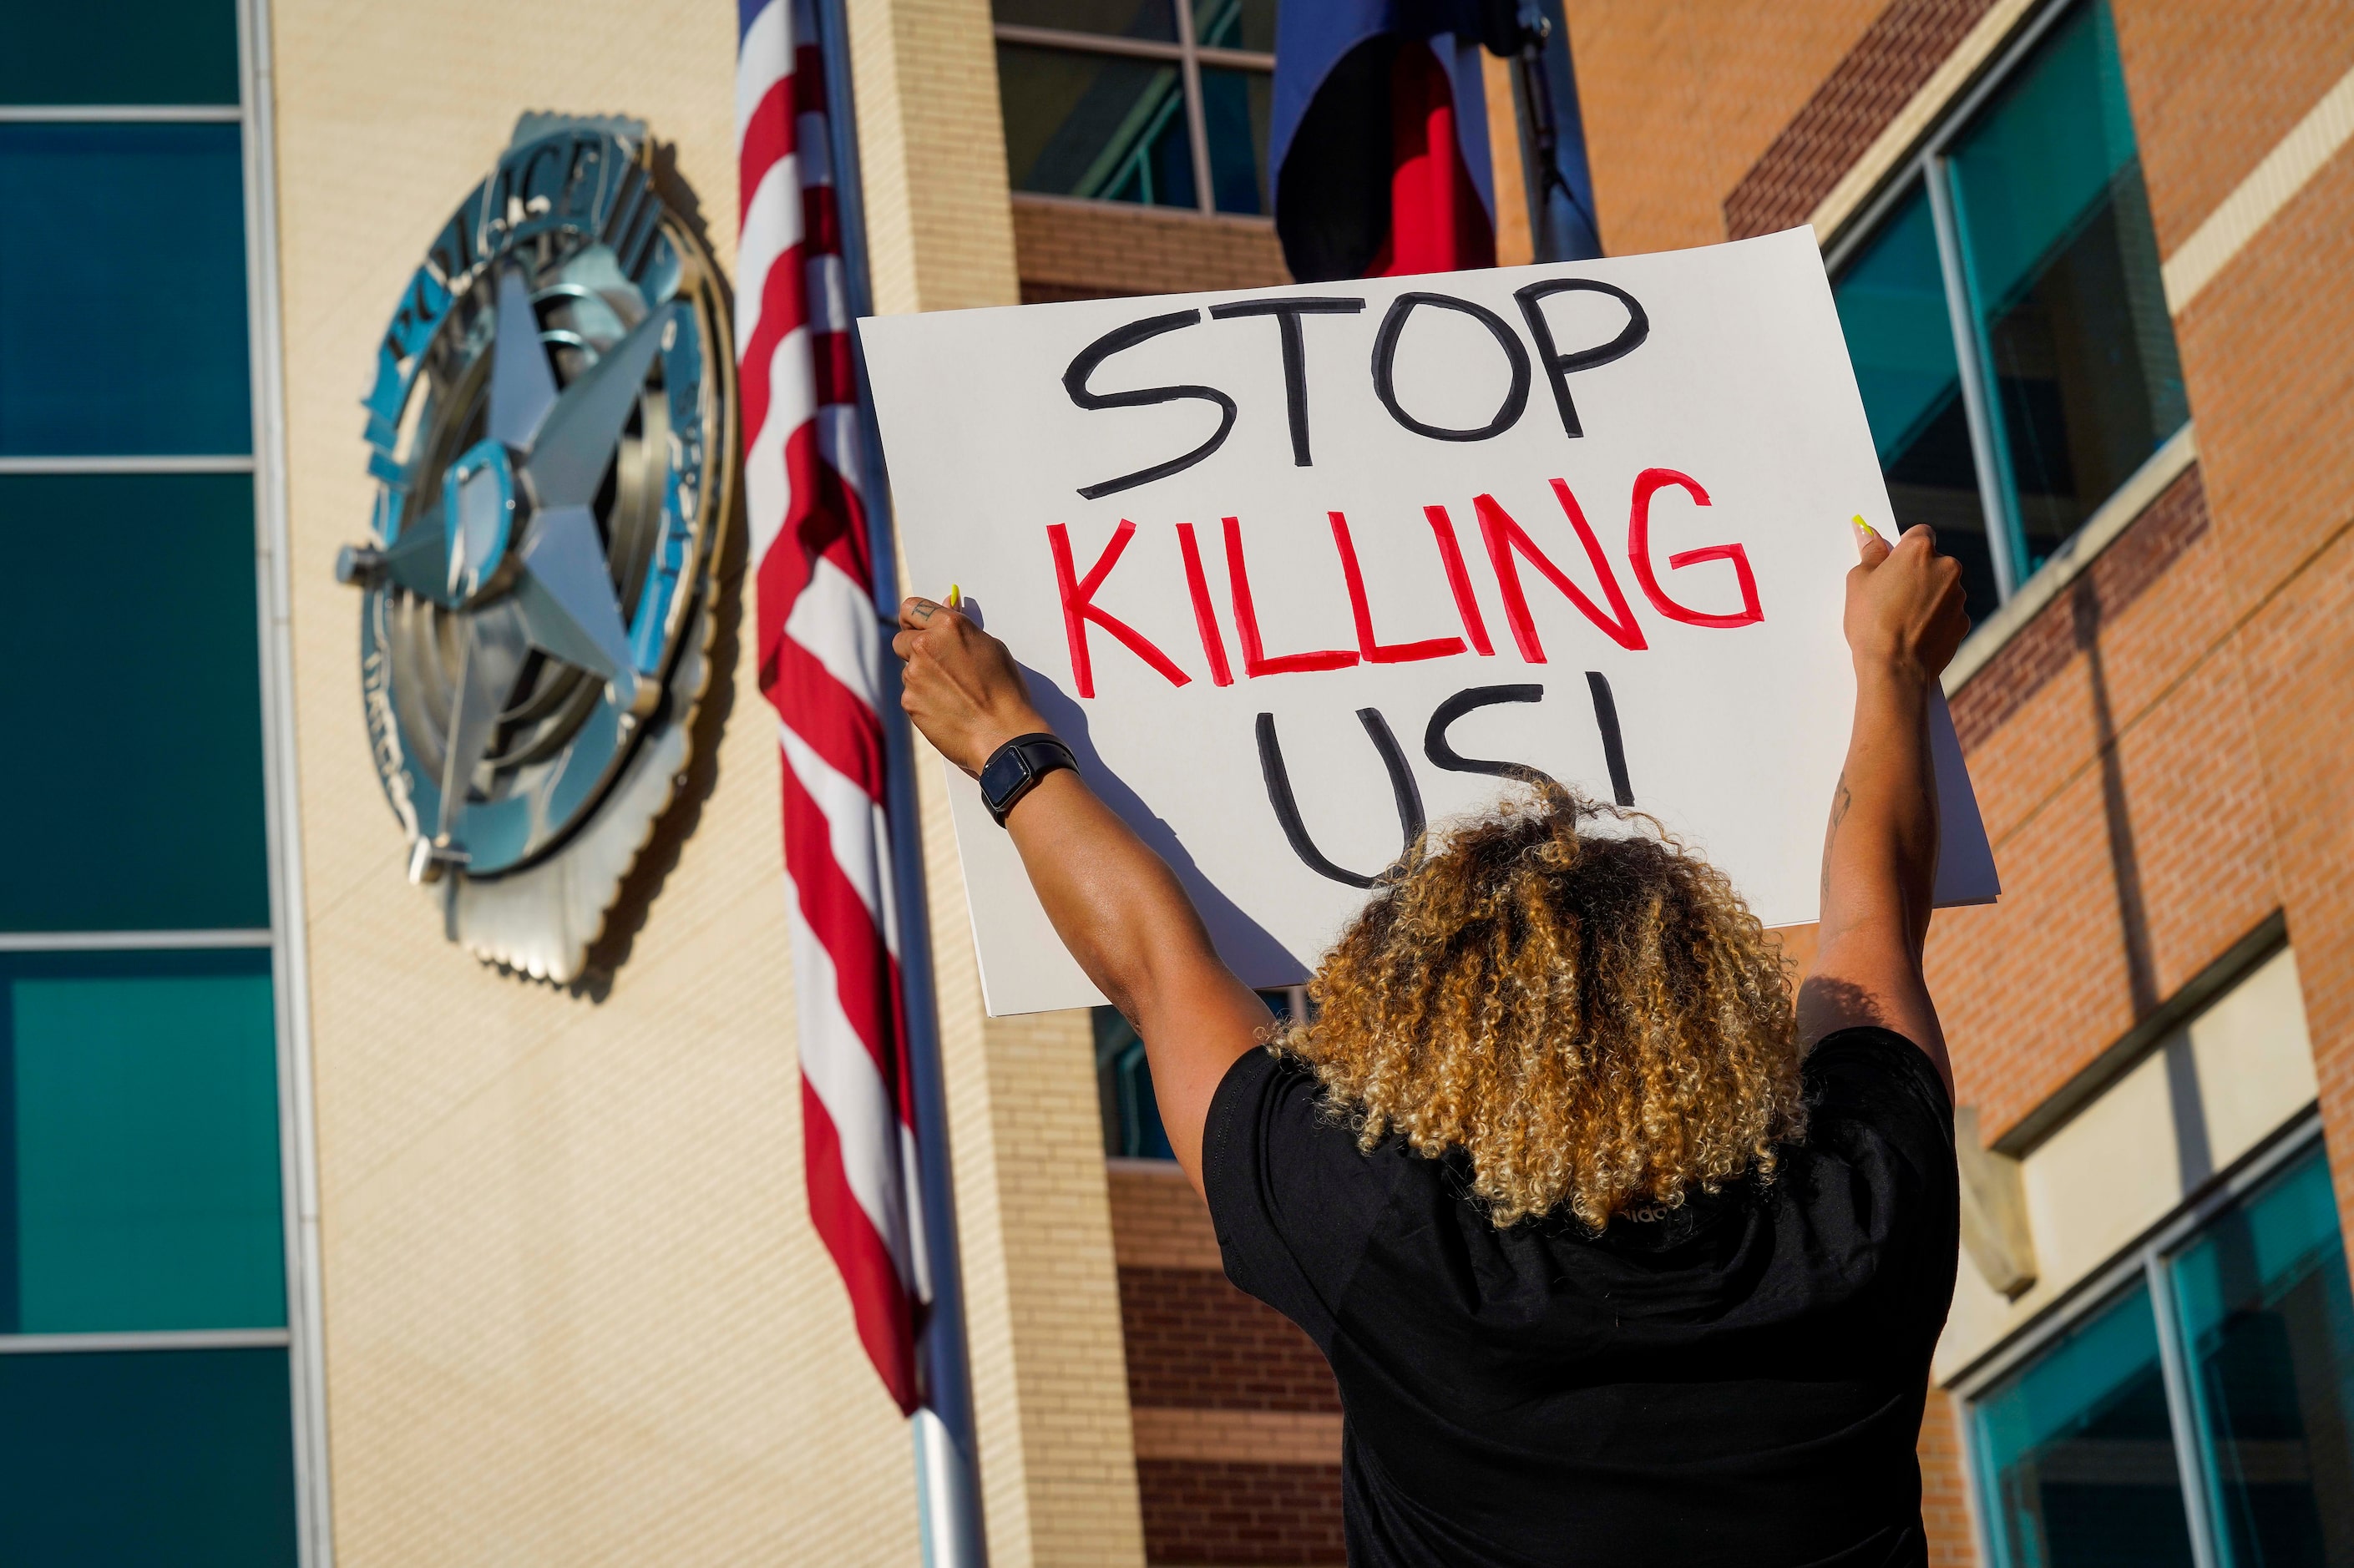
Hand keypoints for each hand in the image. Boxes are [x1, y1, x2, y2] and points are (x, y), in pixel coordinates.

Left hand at [892, 597, 1050, 775]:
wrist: (1003, 735)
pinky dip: (924, 699)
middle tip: (937, 663)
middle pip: (902, 638)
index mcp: (949, 626)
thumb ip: (961, 629)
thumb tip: (946, 607)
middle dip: (914, 647)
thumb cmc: (1005, 691)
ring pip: (908, 669)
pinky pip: (911, 694)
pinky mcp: (909, 701)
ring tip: (953, 693)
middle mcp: (925, 645)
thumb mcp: (991, 648)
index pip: (912, 608)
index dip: (915, 618)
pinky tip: (949, 709)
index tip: (918, 626)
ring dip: (923, 676)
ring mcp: (914, 675)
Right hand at [1844, 523, 1969, 682]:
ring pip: (1941, 587)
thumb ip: (1870, 553)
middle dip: (1916, 573)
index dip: (1904, 548)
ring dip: (1926, 596)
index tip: (1891, 564)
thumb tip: (1868, 532)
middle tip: (1891, 595)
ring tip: (1900, 618)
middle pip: (1932, 561)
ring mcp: (1958, 595)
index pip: (1919, 533)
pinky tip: (1913, 632)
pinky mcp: (1963, 621)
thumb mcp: (1859, 581)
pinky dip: (1935, 618)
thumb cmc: (1872, 622)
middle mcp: (1946, 567)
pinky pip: (1948, 612)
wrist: (1894, 668)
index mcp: (1920, 550)